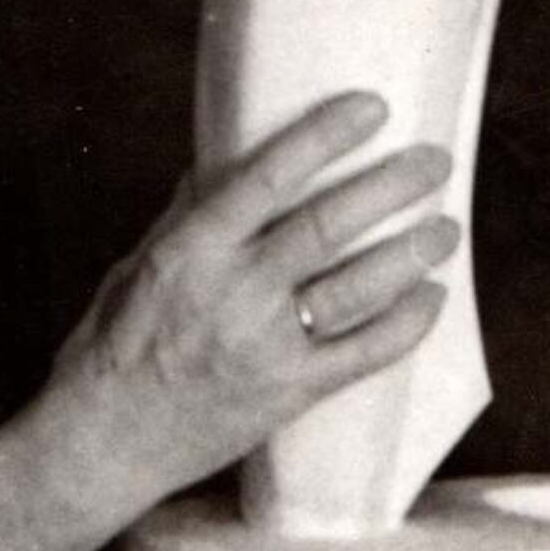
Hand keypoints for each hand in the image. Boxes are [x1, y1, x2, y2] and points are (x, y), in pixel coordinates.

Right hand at [54, 91, 455, 514]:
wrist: (103, 443)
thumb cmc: (111, 348)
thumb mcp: (136, 266)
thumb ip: (189, 218)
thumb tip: (226, 163)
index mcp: (191, 250)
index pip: (267, 177)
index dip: (324, 136)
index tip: (371, 107)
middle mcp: (233, 292)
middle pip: (328, 227)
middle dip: (391, 188)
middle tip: (435, 162)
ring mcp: (265, 345)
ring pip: (357, 289)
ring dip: (410, 254)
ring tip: (447, 228)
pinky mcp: (289, 393)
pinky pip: (363, 355)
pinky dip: (405, 325)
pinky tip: (431, 298)